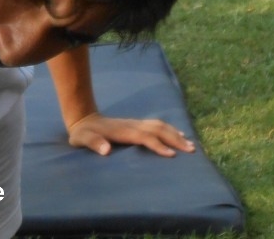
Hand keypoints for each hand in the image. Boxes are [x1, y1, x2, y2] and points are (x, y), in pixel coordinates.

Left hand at [66, 112, 195, 156]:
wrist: (83, 119)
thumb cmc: (83, 133)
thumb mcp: (83, 139)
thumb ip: (93, 143)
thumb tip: (106, 150)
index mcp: (123, 131)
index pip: (145, 137)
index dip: (158, 145)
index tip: (172, 155)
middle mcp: (132, 125)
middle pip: (158, 129)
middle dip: (175, 139)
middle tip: (191, 150)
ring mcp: (135, 124)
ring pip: (159, 125)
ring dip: (175, 133)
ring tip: (190, 144)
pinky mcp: (136, 125)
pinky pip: (156, 125)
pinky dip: (170, 129)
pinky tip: (178, 135)